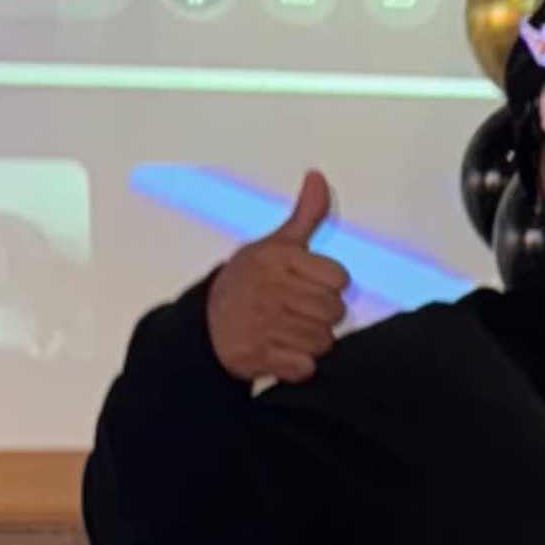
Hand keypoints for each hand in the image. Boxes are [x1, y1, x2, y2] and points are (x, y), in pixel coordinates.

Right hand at [204, 173, 348, 388]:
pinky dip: (297, 365)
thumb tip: (318, 177)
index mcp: (279, 259)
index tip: (309, 284)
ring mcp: (263, 324)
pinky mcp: (258, 356)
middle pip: (336, 312)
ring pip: (324, 341)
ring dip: (311, 341)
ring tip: (287, 330)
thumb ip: (306, 215)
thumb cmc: (248, 281)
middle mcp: (271, 289)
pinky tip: (280, 351)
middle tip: (297, 311)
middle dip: (322, 315)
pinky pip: (305, 367)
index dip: (329, 285)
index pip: (340, 278)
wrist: (204, 323)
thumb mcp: (274, 244)